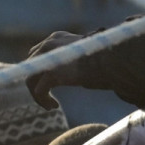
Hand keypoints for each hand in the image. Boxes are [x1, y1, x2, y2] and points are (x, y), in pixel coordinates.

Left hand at [25, 26, 144, 107]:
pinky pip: (39, 90)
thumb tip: (77, 72)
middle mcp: (49, 45)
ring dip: (38, 95)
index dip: (40, 70)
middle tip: (48, 97)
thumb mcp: (87, 54)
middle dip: (36, 82)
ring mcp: (49, 59)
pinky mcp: (52, 74)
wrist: (113, 61)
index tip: (49, 83)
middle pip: (31, 66)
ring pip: (31, 79)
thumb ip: (75, 59)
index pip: (38, 53)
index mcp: (57, 38)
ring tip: (50, 106)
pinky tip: (53, 107)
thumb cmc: (108, 60)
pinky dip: (43, 100)